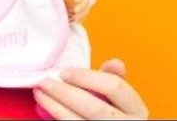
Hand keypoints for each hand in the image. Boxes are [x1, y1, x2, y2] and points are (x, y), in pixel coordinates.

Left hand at [33, 59, 147, 119]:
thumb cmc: (113, 114)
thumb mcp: (119, 98)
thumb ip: (113, 81)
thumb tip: (115, 62)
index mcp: (136, 110)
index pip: (115, 87)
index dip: (87, 77)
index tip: (65, 72)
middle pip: (95, 107)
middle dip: (65, 93)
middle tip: (45, 82)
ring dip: (54, 106)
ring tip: (39, 93)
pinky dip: (57, 116)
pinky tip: (46, 107)